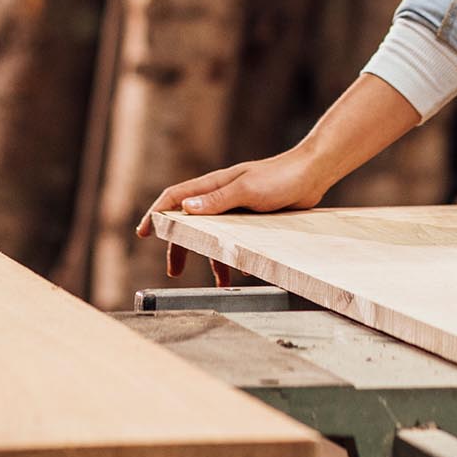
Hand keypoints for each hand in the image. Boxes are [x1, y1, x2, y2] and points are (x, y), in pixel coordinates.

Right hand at [134, 149, 331, 286]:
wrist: (313, 174)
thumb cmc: (280, 177)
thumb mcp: (247, 190)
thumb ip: (217, 200)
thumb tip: (185, 208)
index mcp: (214, 185)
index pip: (175, 197)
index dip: (156, 214)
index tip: (143, 232)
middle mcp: (221, 195)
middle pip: (190, 222)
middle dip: (180, 246)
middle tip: (174, 270)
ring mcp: (237, 206)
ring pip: (214, 235)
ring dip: (211, 258)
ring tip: (217, 282)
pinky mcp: (253, 216)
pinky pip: (235, 238)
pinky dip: (233, 255)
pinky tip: (242, 269)